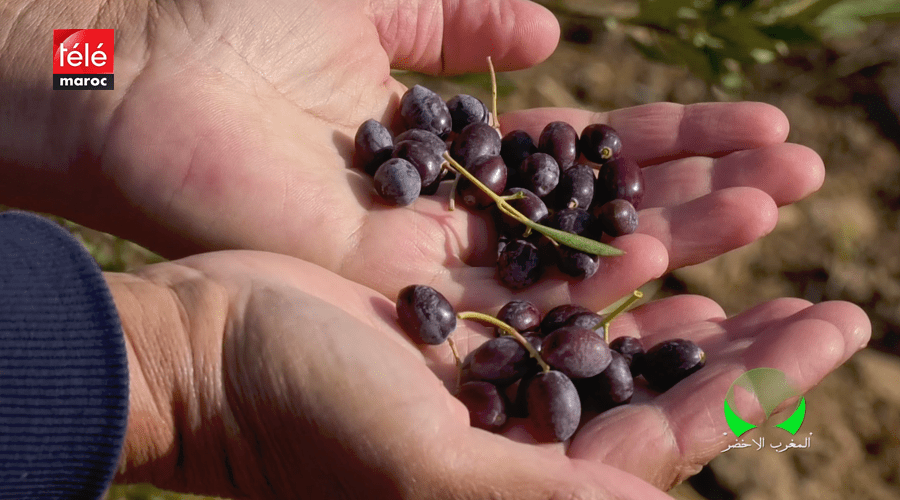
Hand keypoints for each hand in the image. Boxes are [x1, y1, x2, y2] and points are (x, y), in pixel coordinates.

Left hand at [7, 0, 822, 311]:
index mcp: (456, 152)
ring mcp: (437, 266)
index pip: (589, 156)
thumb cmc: (238, 25)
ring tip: (775, 208)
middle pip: (602, 213)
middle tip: (801, 171)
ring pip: (577, 267)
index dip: (671, 141)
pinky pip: (519, 300)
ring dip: (679, 237)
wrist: (143, 82)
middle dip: (702, 190)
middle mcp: (460, 217)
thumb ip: (463, 13)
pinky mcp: (403, 298)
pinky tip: (677, 260)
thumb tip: (556, 33)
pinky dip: (595, 286)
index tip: (755, 125)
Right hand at [110, 250, 868, 498]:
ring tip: (759, 253)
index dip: (754, 388)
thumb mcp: (423, 470)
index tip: (830, 328)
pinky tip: (656, 242)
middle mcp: (513, 436)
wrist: (204, 353)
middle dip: (746, 353)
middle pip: (656, 394)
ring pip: (613, 335)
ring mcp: (487, 374)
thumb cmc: (299, 418)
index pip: (663, 439)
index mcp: (517, 486)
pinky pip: (551, 291)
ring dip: (689, 295)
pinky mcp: (455, 317)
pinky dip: (605, 268)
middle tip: (830, 309)